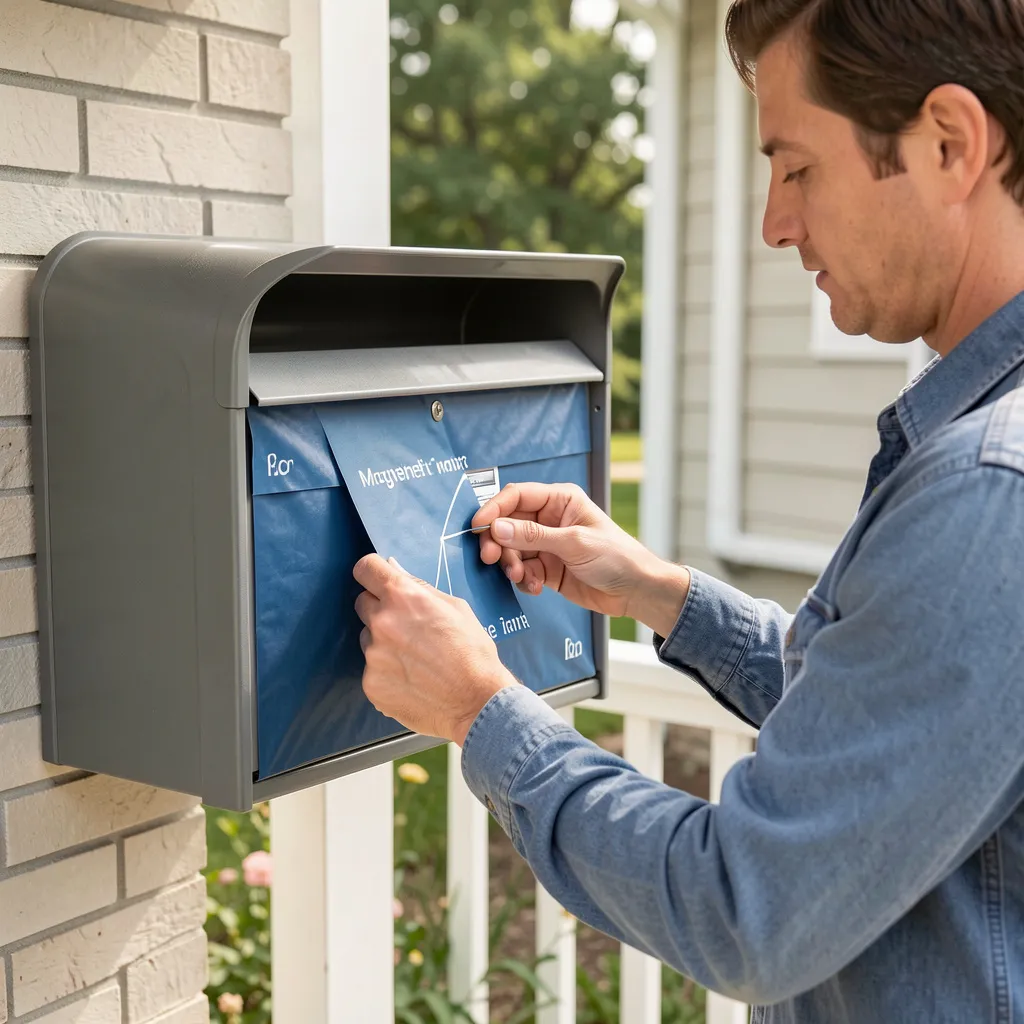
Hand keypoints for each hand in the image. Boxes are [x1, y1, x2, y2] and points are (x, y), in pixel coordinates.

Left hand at [354, 554, 516, 745]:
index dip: (373, 573)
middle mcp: (381, 622)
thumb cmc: (472, 652)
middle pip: (362, 603)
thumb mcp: (455, 607)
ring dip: (383, 643)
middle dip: (379, 608)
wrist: (476, 701)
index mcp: (402, 597)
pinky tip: (413, 680)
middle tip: (406, 625)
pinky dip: (387, 673)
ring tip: (415, 659)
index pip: (366, 568)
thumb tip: (396, 571)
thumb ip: (420, 588)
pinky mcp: (371, 684)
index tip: (378, 580)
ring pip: (368, 639)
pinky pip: (372, 669)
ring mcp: (373, 655)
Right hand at [472, 482, 690, 636]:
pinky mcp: (546, 568)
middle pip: (507, 524)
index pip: (517, 496)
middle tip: (492, 558)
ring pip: (511, 550)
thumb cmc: (617, 557)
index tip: (478, 526)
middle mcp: (549, 520)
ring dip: (511, 564)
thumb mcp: (575, 543)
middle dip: (498, 541)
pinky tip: (535, 587)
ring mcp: (546, 544)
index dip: (494, 509)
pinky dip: (523, 580)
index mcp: (559, 501)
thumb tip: (498, 527)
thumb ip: (533, 536)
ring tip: (522, 577)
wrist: (636, 591)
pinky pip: (521, 570)